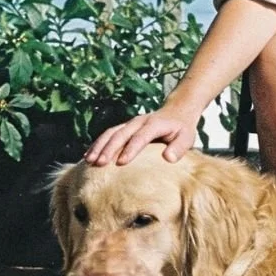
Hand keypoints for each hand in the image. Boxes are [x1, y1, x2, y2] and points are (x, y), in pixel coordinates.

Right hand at [84, 103, 198, 165]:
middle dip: (108, 148)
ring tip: (89, 160)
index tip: (121, 163)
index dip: (130, 149)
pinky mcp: (124, 127)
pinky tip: (88, 156)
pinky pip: (108, 134)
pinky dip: (97, 144)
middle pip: (120, 134)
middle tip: (99, 163)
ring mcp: (130, 124)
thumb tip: (168, 158)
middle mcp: (139, 122)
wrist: (176, 112)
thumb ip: (179, 147)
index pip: (140, 137)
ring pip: (111, 133)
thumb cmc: (182, 130)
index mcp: (154, 124)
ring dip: (99, 146)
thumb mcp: (187, 137)